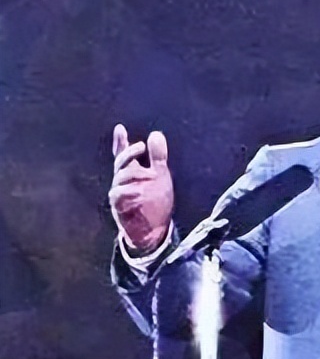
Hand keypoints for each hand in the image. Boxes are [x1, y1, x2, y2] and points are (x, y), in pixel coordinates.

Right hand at [108, 123, 173, 253]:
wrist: (154, 230)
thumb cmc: (156, 202)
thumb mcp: (161, 176)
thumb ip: (158, 157)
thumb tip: (155, 134)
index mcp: (134, 171)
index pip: (125, 154)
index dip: (121, 142)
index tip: (120, 128)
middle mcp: (124, 181)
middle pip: (121, 162)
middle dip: (129, 152)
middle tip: (142, 147)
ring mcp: (120, 193)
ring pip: (120, 177)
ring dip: (135, 173)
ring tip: (150, 174)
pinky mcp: (119, 207)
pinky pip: (118, 195)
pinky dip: (129, 191)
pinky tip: (140, 191)